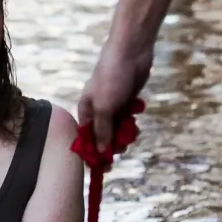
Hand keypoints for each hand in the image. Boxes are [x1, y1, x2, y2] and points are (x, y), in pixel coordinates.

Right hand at [78, 35, 153, 156]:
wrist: (130, 52)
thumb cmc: (112, 77)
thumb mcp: (105, 107)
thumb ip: (102, 131)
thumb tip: (101, 153)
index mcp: (85, 111)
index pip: (86, 140)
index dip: (94, 155)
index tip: (105, 168)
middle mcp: (97, 111)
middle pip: (104, 138)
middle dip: (114, 143)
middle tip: (124, 143)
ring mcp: (113, 107)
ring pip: (118, 131)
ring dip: (126, 132)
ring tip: (132, 126)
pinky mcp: (126, 102)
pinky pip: (129, 120)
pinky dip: (133, 120)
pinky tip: (136, 111)